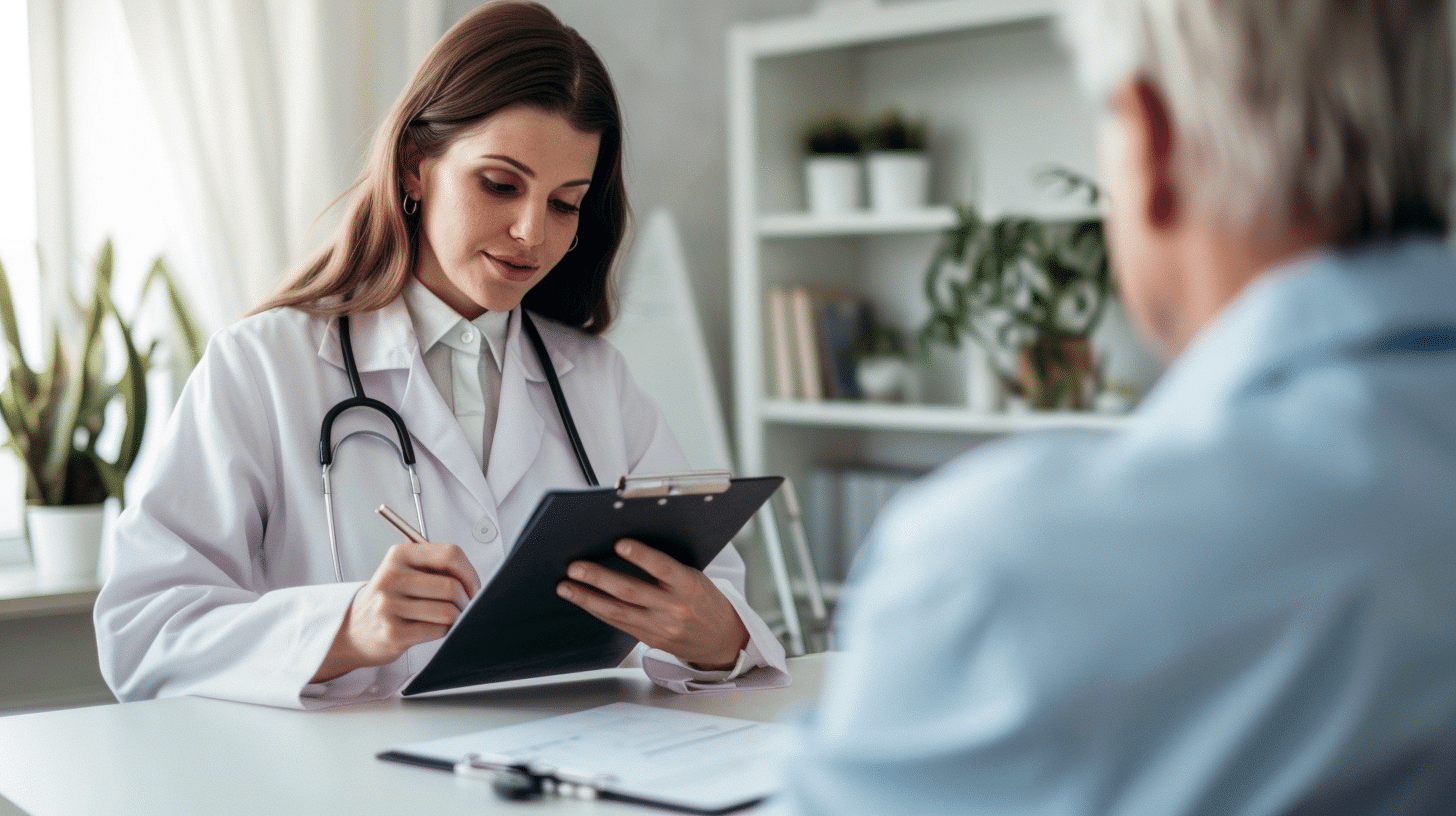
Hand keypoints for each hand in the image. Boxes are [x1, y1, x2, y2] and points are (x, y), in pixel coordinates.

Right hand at [312, 542, 480, 682]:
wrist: (354, 629)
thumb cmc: (390, 598)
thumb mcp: (405, 570)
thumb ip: (437, 567)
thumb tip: (474, 582)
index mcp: (399, 555)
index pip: (450, 554)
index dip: (469, 573)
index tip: (472, 586)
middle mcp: (391, 577)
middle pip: (451, 586)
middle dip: (466, 600)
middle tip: (464, 606)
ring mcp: (389, 606)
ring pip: (448, 611)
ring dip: (457, 617)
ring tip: (447, 617)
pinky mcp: (393, 632)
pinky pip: (439, 630)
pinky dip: (445, 630)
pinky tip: (432, 628)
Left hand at [556, 539, 749, 669]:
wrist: (722, 640)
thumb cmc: (706, 602)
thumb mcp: (696, 578)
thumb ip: (666, 569)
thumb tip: (626, 550)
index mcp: (689, 586)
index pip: (663, 568)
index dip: (641, 556)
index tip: (620, 544)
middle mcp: (674, 608)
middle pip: (631, 592)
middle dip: (599, 579)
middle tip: (575, 568)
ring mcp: (661, 627)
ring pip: (618, 612)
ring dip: (588, 598)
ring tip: (566, 587)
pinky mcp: (651, 640)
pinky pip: (620, 624)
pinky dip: (598, 611)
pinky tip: (584, 602)